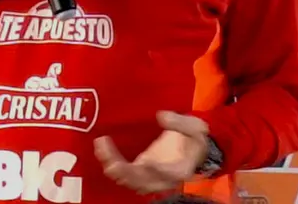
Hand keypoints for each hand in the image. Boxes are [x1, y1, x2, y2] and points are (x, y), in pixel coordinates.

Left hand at [94, 111, 209, 194]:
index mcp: (180, 169)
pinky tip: (102, 146)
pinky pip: (122, 173)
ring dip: (113, 168)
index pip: (166, 174)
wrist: (193, 151)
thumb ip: (180, 122)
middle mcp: (162, 179)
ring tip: (102, 147)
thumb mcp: (196, 127)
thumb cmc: (194, 139)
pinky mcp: (139, 172)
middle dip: (124, 171)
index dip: (155, 170)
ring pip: (128, 180)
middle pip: (141, 181)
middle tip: (109, 156)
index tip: (146, 160)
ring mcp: (149, 177)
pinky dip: (111, 163)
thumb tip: (162, 116)